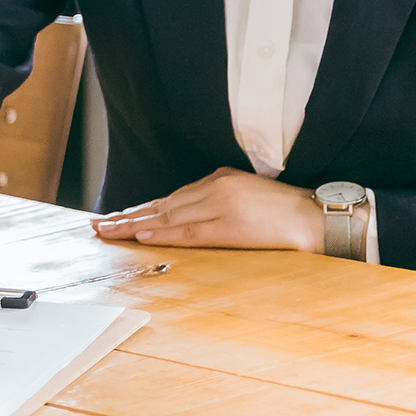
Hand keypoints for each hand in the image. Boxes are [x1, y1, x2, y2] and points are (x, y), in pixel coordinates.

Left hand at [91, 168, 321, 251]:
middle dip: (128, 216)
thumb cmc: (285, 212)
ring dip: (135, 226)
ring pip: (168, 217)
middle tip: (98, 225)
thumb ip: (217, 202)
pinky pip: (190, 232)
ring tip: (108, 232)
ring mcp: (222, 205)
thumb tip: (186, 218)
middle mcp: (215, 187)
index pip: (170, 197)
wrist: (317, 218)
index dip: (140, 209)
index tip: (116, 217)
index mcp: (219, 179)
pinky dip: (164, 235)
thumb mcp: (246, 197)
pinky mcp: (231, 225)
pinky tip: (142, 237)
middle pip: (162, 205)